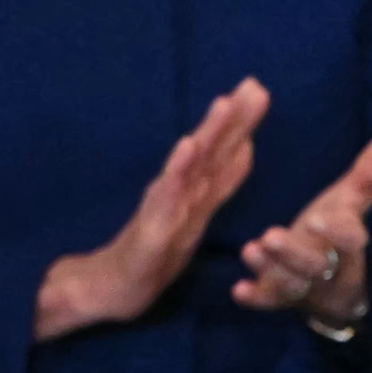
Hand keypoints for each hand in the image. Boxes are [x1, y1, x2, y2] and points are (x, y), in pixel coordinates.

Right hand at [36, 78, 265, 341]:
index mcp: (194, 192)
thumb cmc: (154, 252)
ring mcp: (164, 207)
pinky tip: (187, 147)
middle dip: (232, 118)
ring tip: (224, 104)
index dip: (242, 124)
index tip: (260, 89)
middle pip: (211, 150)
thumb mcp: (198, 216)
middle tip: (253, 84)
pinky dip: (178, 170)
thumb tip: (245, 148)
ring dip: (208, 134)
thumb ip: (221, 182)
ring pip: (191, 166)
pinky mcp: (151, 229)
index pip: (223, 153)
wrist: (112, 288)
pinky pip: (167, 197)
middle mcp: (180, 192)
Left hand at [235, 126, 371, 326]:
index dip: (337, 233)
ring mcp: (304, 287)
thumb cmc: (337, 229)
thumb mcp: (354, 199)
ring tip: (250, 250)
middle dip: (294, 254)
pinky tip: (238, 291)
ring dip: (270, 269)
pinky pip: (269, 303)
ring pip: (290, 284)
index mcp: (350, 246)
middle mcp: (329, 270)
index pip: (351, 242)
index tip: (318, 219)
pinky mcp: (280, 299)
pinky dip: (256, 298)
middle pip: (316, 267)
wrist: (333, 283)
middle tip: (271, 237)